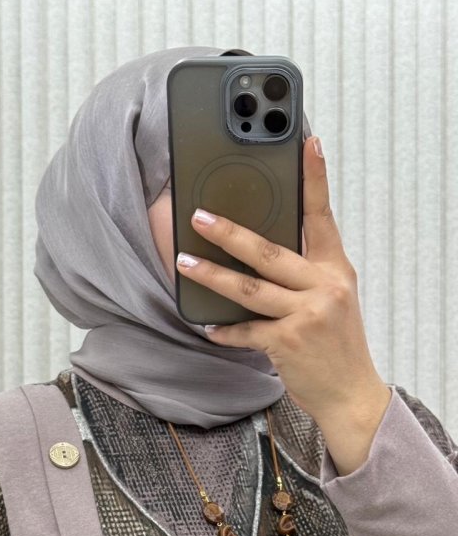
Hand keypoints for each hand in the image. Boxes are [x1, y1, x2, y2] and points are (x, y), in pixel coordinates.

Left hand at [175, 136, 390, 431]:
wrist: (351, 392)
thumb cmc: (335, 344)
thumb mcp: (332, 299)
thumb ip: (304, 274)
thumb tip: (261, 251)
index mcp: (335, 269)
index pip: (323, 215)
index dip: (314, 178)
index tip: (306, 143)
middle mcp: (324, 286)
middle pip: (270, 251)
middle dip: (230, 233)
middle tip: (199, 216)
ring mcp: (307, 314)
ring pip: (249, 288)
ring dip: (212, 276)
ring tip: (184, 263)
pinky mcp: (289, 342)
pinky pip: (246, 331)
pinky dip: (225, 331)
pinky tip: (209, 327)